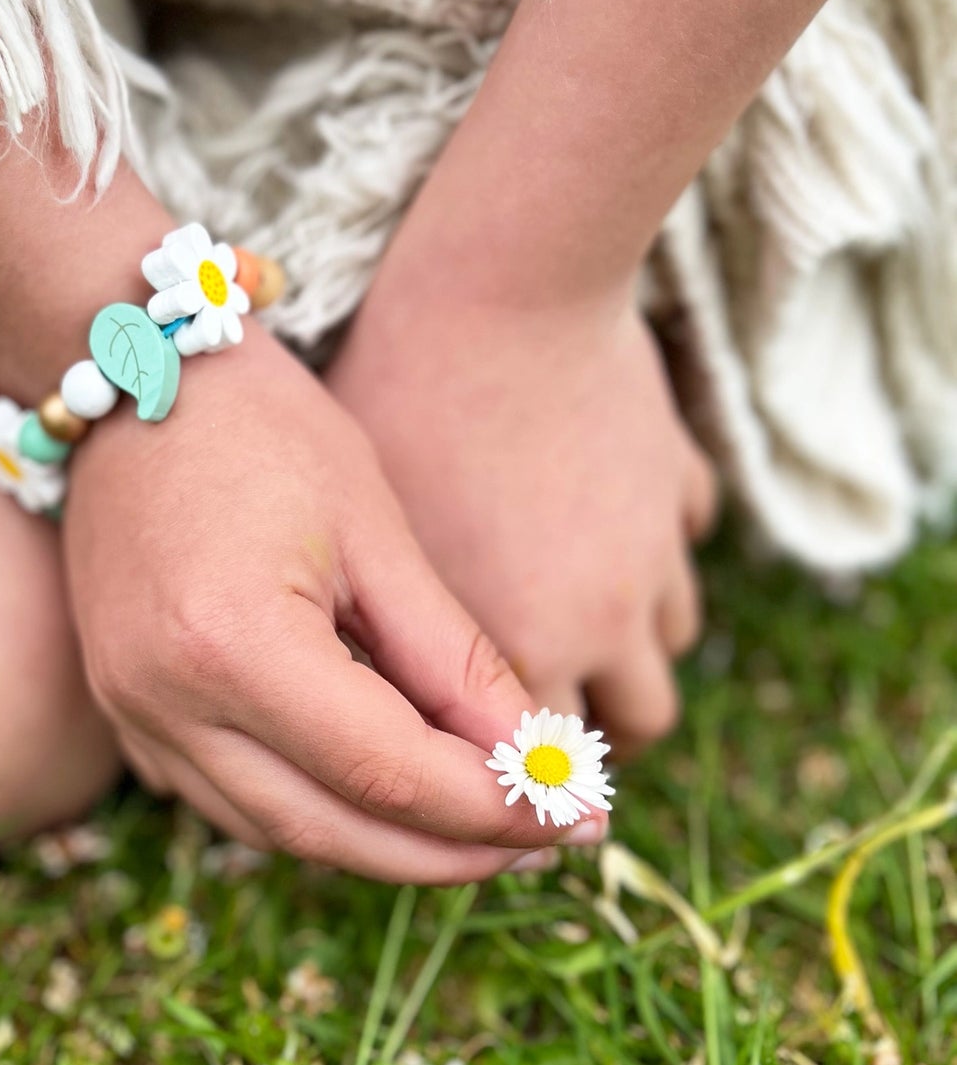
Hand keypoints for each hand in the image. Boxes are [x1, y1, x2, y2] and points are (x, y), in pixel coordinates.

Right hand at [63, 328, 610, 882]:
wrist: (133, 379)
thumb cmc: (262, 427)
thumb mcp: (376, 532)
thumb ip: (453, 661)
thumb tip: (534, 764)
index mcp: (234, 643)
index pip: (387, 773)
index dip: (492, 808)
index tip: (577, 815)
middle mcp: (164, 701)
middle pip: (329, 831)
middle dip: (448, 851)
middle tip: (545, 837)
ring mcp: (131, 714)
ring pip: (277, 831)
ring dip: (384, 843)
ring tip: (479, 820)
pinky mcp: (123, 711)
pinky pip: (230, 801)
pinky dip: (317, 809)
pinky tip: (382, 788)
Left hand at [328, 293, 715, 755]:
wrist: (499, 287)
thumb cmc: (404, 402)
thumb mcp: (379, 532)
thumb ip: (402, 633)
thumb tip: (383, 698)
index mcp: (520, 640)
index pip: (543, 764)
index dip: (518, 777)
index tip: (496, 774)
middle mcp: (605, 615)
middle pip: (634, 727)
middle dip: (592, 736)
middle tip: (541, 717)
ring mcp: (657, 551)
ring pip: (670, 651)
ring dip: (628, 655)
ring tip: (568, 627)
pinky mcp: (684, 482)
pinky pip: (684, 554)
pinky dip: (652, 561)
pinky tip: (597, 532)